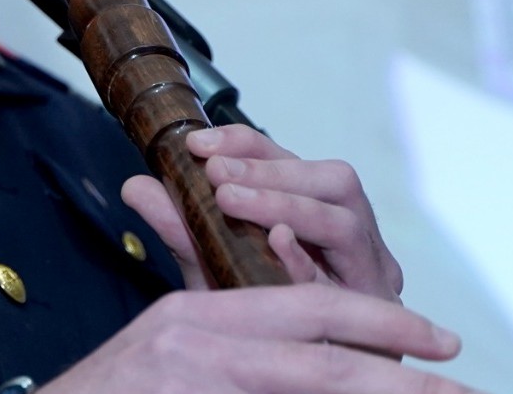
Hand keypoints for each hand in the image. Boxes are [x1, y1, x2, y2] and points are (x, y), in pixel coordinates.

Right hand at [36, 285, 476, 393]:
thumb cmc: (108, 390)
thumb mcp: (164, 334)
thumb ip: (208, 286)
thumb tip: (277, 248)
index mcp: (200, 320)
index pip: (308, 308)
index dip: (379, 321)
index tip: (437, 341)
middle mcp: (201, 351)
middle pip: (322, 359)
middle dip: (399, 373)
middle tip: (461, 384)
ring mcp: (201, 384)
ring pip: (310, 388)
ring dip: (372, 393)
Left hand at [122, 125, 402, 299]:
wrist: (278, 381)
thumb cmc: (257, 324)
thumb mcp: (212, 269)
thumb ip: (182, 228)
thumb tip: (136, 186)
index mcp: (318, 218)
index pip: (292, 162)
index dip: (247, 145)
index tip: (199, 143)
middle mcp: (354, 243)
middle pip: (335, 181)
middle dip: (271, 170)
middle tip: (216, 173)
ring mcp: (370, 278)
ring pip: (346, 222)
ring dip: (286, 203)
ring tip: (231, 200)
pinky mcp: (376, 319)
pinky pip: (352, 285)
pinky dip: (310, 260)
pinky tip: (278, 244)